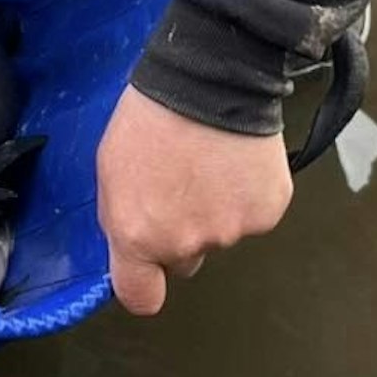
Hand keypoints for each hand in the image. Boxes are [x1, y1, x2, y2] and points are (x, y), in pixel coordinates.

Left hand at [95, 84, 293, 315]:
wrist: (210, 79)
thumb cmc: (153, 114)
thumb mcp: (111, 167)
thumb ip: (122, 217)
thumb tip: (131, 243)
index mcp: (138, 235)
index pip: (141, 297)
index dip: (144, 283)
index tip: (147, 271)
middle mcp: (185, 243)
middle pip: (184, 261)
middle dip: (181, 234)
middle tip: (179, 186)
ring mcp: (231, 231)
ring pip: (220, 235)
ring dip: (215, 209)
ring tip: (208, 162)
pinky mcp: (266, 213)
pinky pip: (253, 216)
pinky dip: (247, 195)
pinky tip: (235, 161)